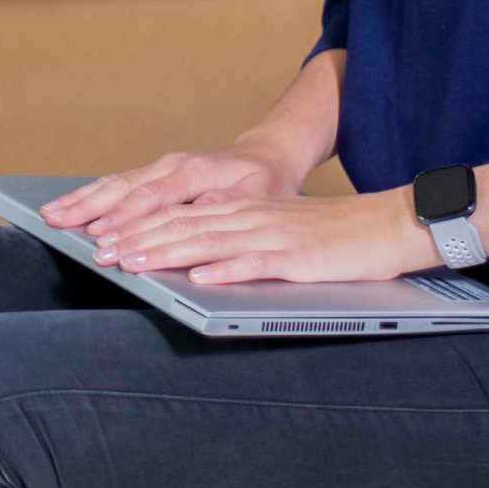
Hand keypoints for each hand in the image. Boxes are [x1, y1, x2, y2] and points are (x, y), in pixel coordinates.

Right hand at [42, 146, 303, 240]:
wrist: (265, 159)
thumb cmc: (264, 183)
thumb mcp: (258, 196)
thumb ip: (224, 204)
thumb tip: (196, 212)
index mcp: (196, 171)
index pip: (153, 198)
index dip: (126, 221)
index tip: (103, 240)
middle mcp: (173, 165)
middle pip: (123, 187)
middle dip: (90, 209)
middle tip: (59, 227)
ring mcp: (160, 167)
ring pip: (114, 183)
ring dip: (81, 200)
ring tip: (51, 215)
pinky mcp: (153, 175)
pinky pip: (116, 184)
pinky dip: (90, 196)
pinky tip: (69, 206)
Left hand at [94, 189, 438, 286]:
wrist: (388, 225)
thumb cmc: (333, 237)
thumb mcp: (278, 232)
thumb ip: (239, 242)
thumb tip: (197, 262)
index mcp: (244, 209)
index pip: (181, 215)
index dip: (140, 225)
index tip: (104, 238)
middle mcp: (252, 216)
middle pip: (185, 225)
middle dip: (139, 238)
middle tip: (100, 252)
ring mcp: (273, 236)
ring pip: (209, 242)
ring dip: (168, 252)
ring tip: (133, 263)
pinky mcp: (297, 259)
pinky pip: (256, 264)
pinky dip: (226, 270)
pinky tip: (201, 278)